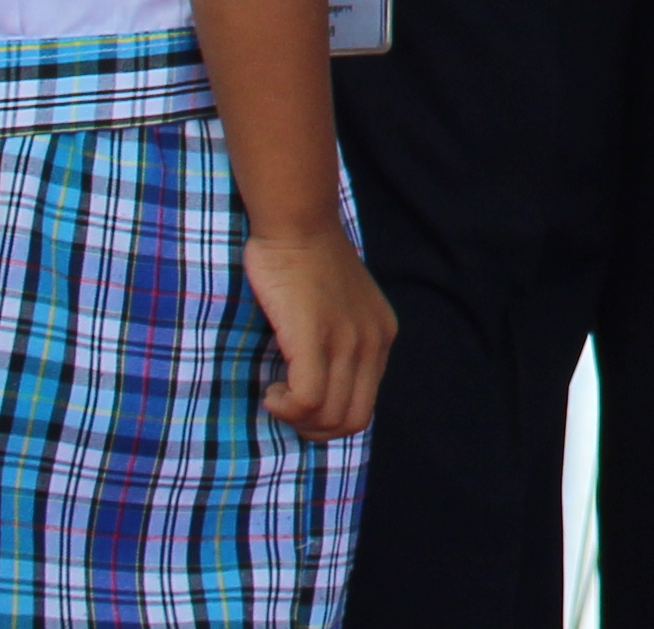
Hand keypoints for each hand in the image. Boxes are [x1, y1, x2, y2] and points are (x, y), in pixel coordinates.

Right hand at [244, 218, 394, 437]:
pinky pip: (309, 400)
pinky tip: (271, 390)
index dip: (328, 418)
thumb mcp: (341, 306)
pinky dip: (286, 408)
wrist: (298, 223)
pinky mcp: (317, 338)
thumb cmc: (307, 262)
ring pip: (330, 417)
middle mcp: (373, 342)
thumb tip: (321, 386)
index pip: (365, 405)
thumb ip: (342, 341)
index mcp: (382, 336)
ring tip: (276, 393)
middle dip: (314, 430)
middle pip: (352, 421)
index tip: (301, 402)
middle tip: (286, 407)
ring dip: (296, 418)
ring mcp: (348, 341)